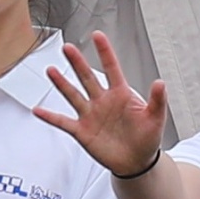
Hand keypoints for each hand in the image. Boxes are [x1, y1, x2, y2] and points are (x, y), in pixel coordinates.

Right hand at [31, 27, 173, 180]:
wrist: (136, 162)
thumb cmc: (147, 139)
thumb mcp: (156, 118)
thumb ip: (157, 100)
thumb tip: (160, 82)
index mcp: (121, 94)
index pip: (111, 68)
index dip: (104, 52)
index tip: (97, 36)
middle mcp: (103, 101)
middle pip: (87, 77)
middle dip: (77, 62)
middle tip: (67, 47)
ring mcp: (91, 115)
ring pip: (73, 95)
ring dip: (62, 83)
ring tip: (51, 70)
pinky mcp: (82, 131)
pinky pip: (63, 122)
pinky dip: (50, 117)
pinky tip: (39, 110)